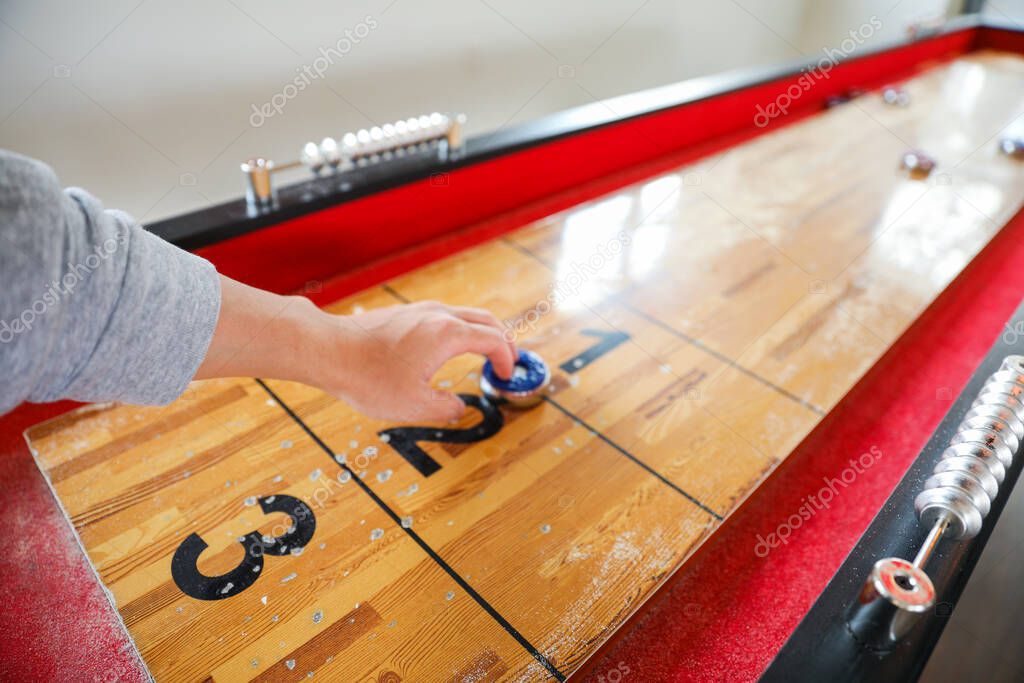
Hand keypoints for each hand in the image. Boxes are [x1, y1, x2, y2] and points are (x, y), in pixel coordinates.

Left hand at [195, 277, 516, 423]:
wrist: (329, 351)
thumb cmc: (368, 378)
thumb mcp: (414, 407)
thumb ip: (446, 410)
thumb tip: (459, 408)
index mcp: (448, 335)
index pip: (493, 340)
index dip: (506, 359)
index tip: (505, 375)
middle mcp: (439, 316)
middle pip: (486, 320)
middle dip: (502, 340)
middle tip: (505, 361)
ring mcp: (421, 310)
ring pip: (465, 314)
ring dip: (481, 332)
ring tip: (482, 353)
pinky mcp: (405, 313)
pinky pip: (445, 315)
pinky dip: (460, 329)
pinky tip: (448, 348)